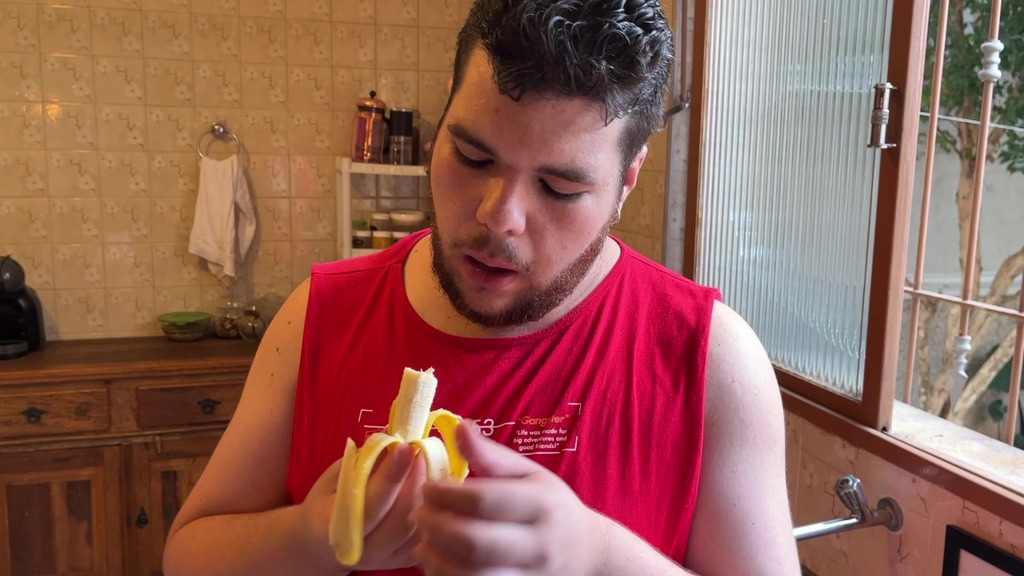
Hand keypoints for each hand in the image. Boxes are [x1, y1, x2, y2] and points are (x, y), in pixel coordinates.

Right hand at [300, 444, 427, 572]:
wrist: (322, 544)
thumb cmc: (326, 503)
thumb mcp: (334, 478)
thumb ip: (361, 462)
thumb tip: (391, 434)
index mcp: (334, 526)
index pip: (371, 500)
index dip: (391, 474)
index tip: (407, 447)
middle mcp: (360, 550)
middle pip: (400, 517)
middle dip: (416, 481)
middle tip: (423, 451)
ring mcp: (383, 559)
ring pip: (417, 529)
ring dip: (428, 494)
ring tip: (430, 466)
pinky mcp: (401, 561)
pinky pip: (425, 537)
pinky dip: (433, 511)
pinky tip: (432, 489)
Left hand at [413, 423, 605, 575]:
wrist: (586, 552)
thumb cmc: (550, 506)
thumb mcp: (530, 474)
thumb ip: (491, 455)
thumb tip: (459, 427)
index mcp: (541, 504)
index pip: (483, 500)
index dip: (446, 494)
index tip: (428, 487)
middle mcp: (538, 544)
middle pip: (474, 542)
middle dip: (436, 526)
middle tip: (418, 513)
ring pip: (472, 575)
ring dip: (437, 558)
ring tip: (423, 539)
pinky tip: (437, 562)